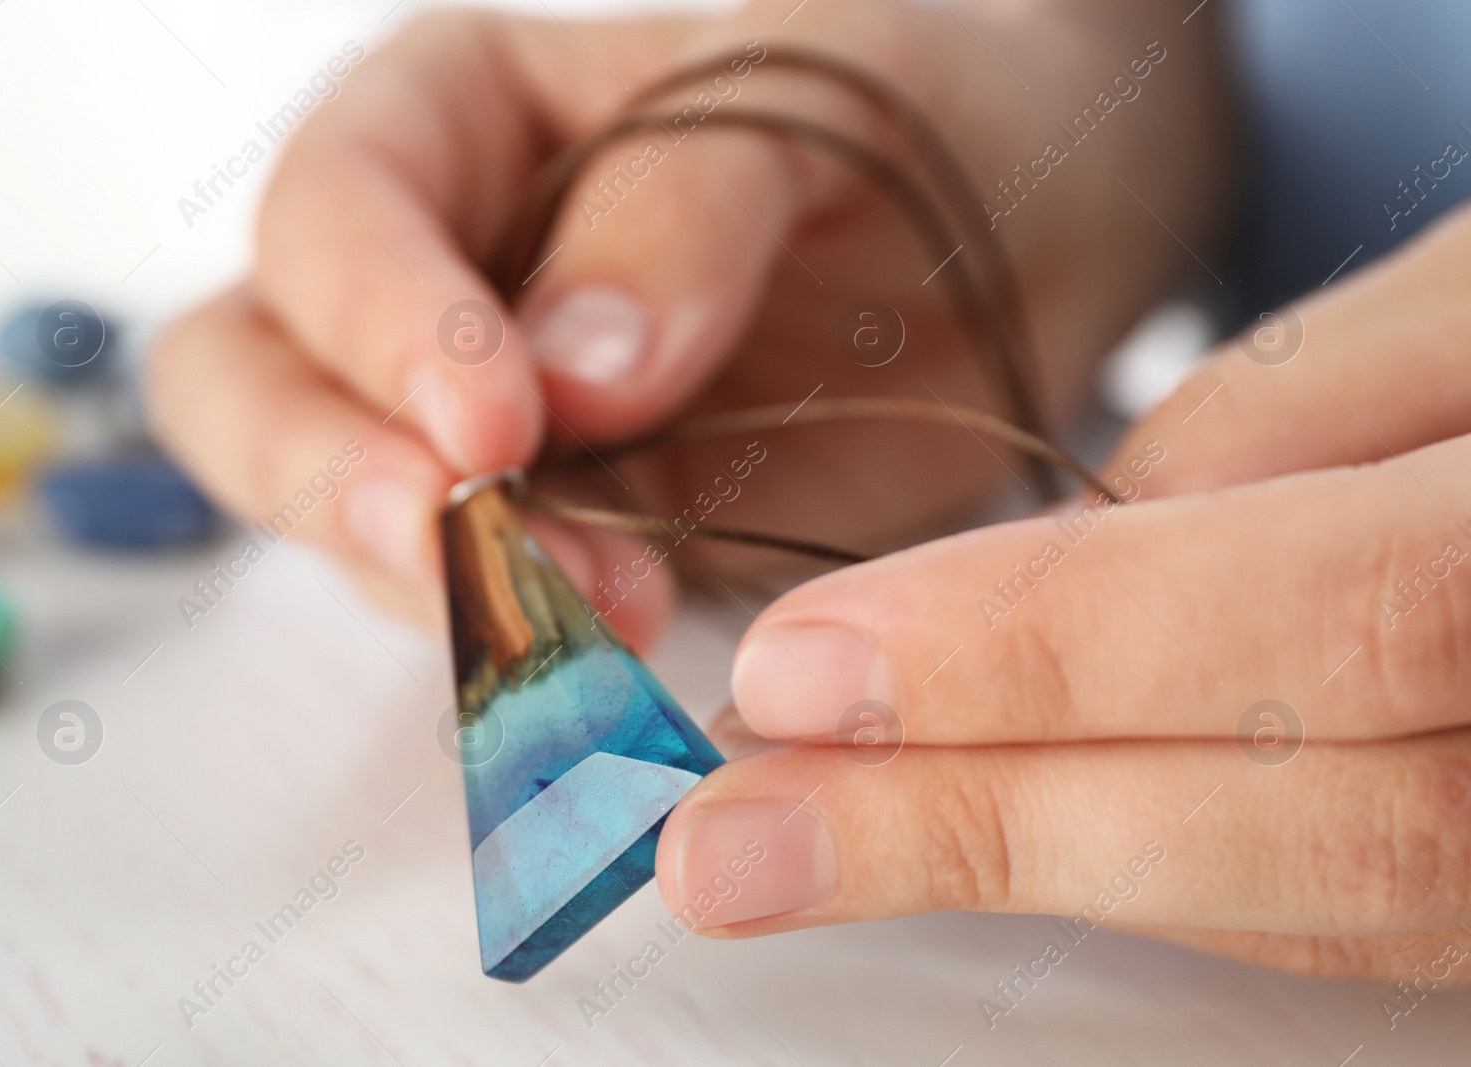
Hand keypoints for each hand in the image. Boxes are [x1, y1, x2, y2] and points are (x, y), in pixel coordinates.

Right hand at [148, 0, 1230, 641]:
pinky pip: (486, 600)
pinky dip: (529, 640)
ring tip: (593, 610)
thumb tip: (571, 371)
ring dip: (438, 582)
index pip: (333, 210)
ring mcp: (480, 422)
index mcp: (454, 115)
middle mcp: (430, 272)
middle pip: (255, 379)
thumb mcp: (820, 87)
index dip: (382, 321)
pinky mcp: (561, 532)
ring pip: (346, 512)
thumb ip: (685, 203)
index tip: (499, 423)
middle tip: (449, 542)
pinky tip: (619, 649)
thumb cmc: (905, 113)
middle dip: (333, 472)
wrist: (1013, 247)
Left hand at [658, 202, 1470, 998]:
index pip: (1325, 623)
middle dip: (983, 825)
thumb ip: (1278, 427)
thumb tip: (1058, 565)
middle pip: (1311, 824)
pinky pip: (1349, 913)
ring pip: (1325, 903)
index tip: (800, 673)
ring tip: (811, 854)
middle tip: (736, 840)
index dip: (1042, 656)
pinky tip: (989, 834)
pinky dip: (1147, 874)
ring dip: (1035, 873)